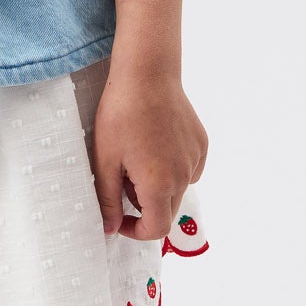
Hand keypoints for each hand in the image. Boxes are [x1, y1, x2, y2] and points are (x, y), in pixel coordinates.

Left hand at [88, 68, 207, 242]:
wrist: (147, 74)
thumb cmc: (121, 115)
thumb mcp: (104, 161)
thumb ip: (108, 200)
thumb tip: (110, 229)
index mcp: (160, 185)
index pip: (156, 229)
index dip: (135, 230)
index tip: (119, 217)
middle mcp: (184, 176)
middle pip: (168, 211)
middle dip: (144, 205)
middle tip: (122, 176)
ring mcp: (196, 159)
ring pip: (178, 189)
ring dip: (158, 186)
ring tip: (137, 156)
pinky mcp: (201, 143)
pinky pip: (188, 169)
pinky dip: (172, 168)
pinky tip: (154, 145)